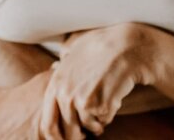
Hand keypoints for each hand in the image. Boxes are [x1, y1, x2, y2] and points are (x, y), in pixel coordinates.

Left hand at [39, 23, 154, 138]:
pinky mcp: (100, 106)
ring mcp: (82, 101)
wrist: (125, 46)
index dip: (56, 136)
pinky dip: (109, 115)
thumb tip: (55, 64)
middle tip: (87, 133)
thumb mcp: (74, 46)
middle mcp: (65, 94)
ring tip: (104, 108)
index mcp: (55, 83)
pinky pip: (104, 121)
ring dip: (97, 123)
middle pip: (69, 131)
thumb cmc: (102, 44)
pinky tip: (114, 99)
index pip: (48, 124)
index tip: (65, 138)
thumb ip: (62, 58)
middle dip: (79, 135)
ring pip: (88, 126)